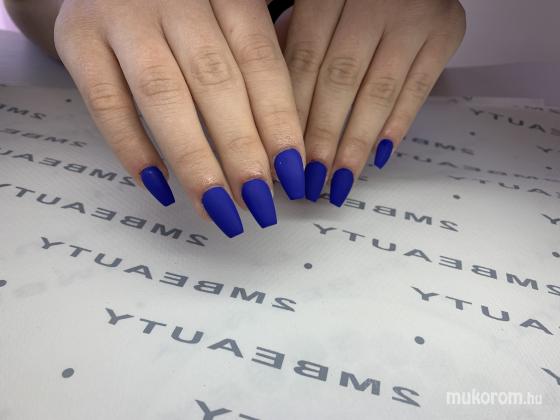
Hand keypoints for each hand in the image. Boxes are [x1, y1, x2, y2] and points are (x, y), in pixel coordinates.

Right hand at [54, 0, 305, 236]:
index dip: (278, 120)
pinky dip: (133, 148)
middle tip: (258, 201)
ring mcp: (121, 17)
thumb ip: (250, 70)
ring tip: (216, 206)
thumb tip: (279, 153)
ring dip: (193, 158)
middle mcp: (175, 0)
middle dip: (240, 148)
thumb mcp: (225, 19)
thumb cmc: (182, 11)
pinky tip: (161, 186)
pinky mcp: (77, 38)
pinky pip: (106, 102)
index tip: (292, 172)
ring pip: (163, 95)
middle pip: (214, 80)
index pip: (259, 61)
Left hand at [281, 0, 465, 204]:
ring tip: (340, 179)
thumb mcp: (320, 2)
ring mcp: (412, 16)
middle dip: (322, 137)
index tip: (283, 155)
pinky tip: (378, 156)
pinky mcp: (446, 30)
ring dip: (356, 142)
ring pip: (377, 92)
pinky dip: (397, 125)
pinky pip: (419, 88)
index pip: (304, 63)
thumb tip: (280, 111)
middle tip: (310, 179)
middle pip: (339, 81)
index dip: (292, 114)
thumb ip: (298, 44)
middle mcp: (371, 1)